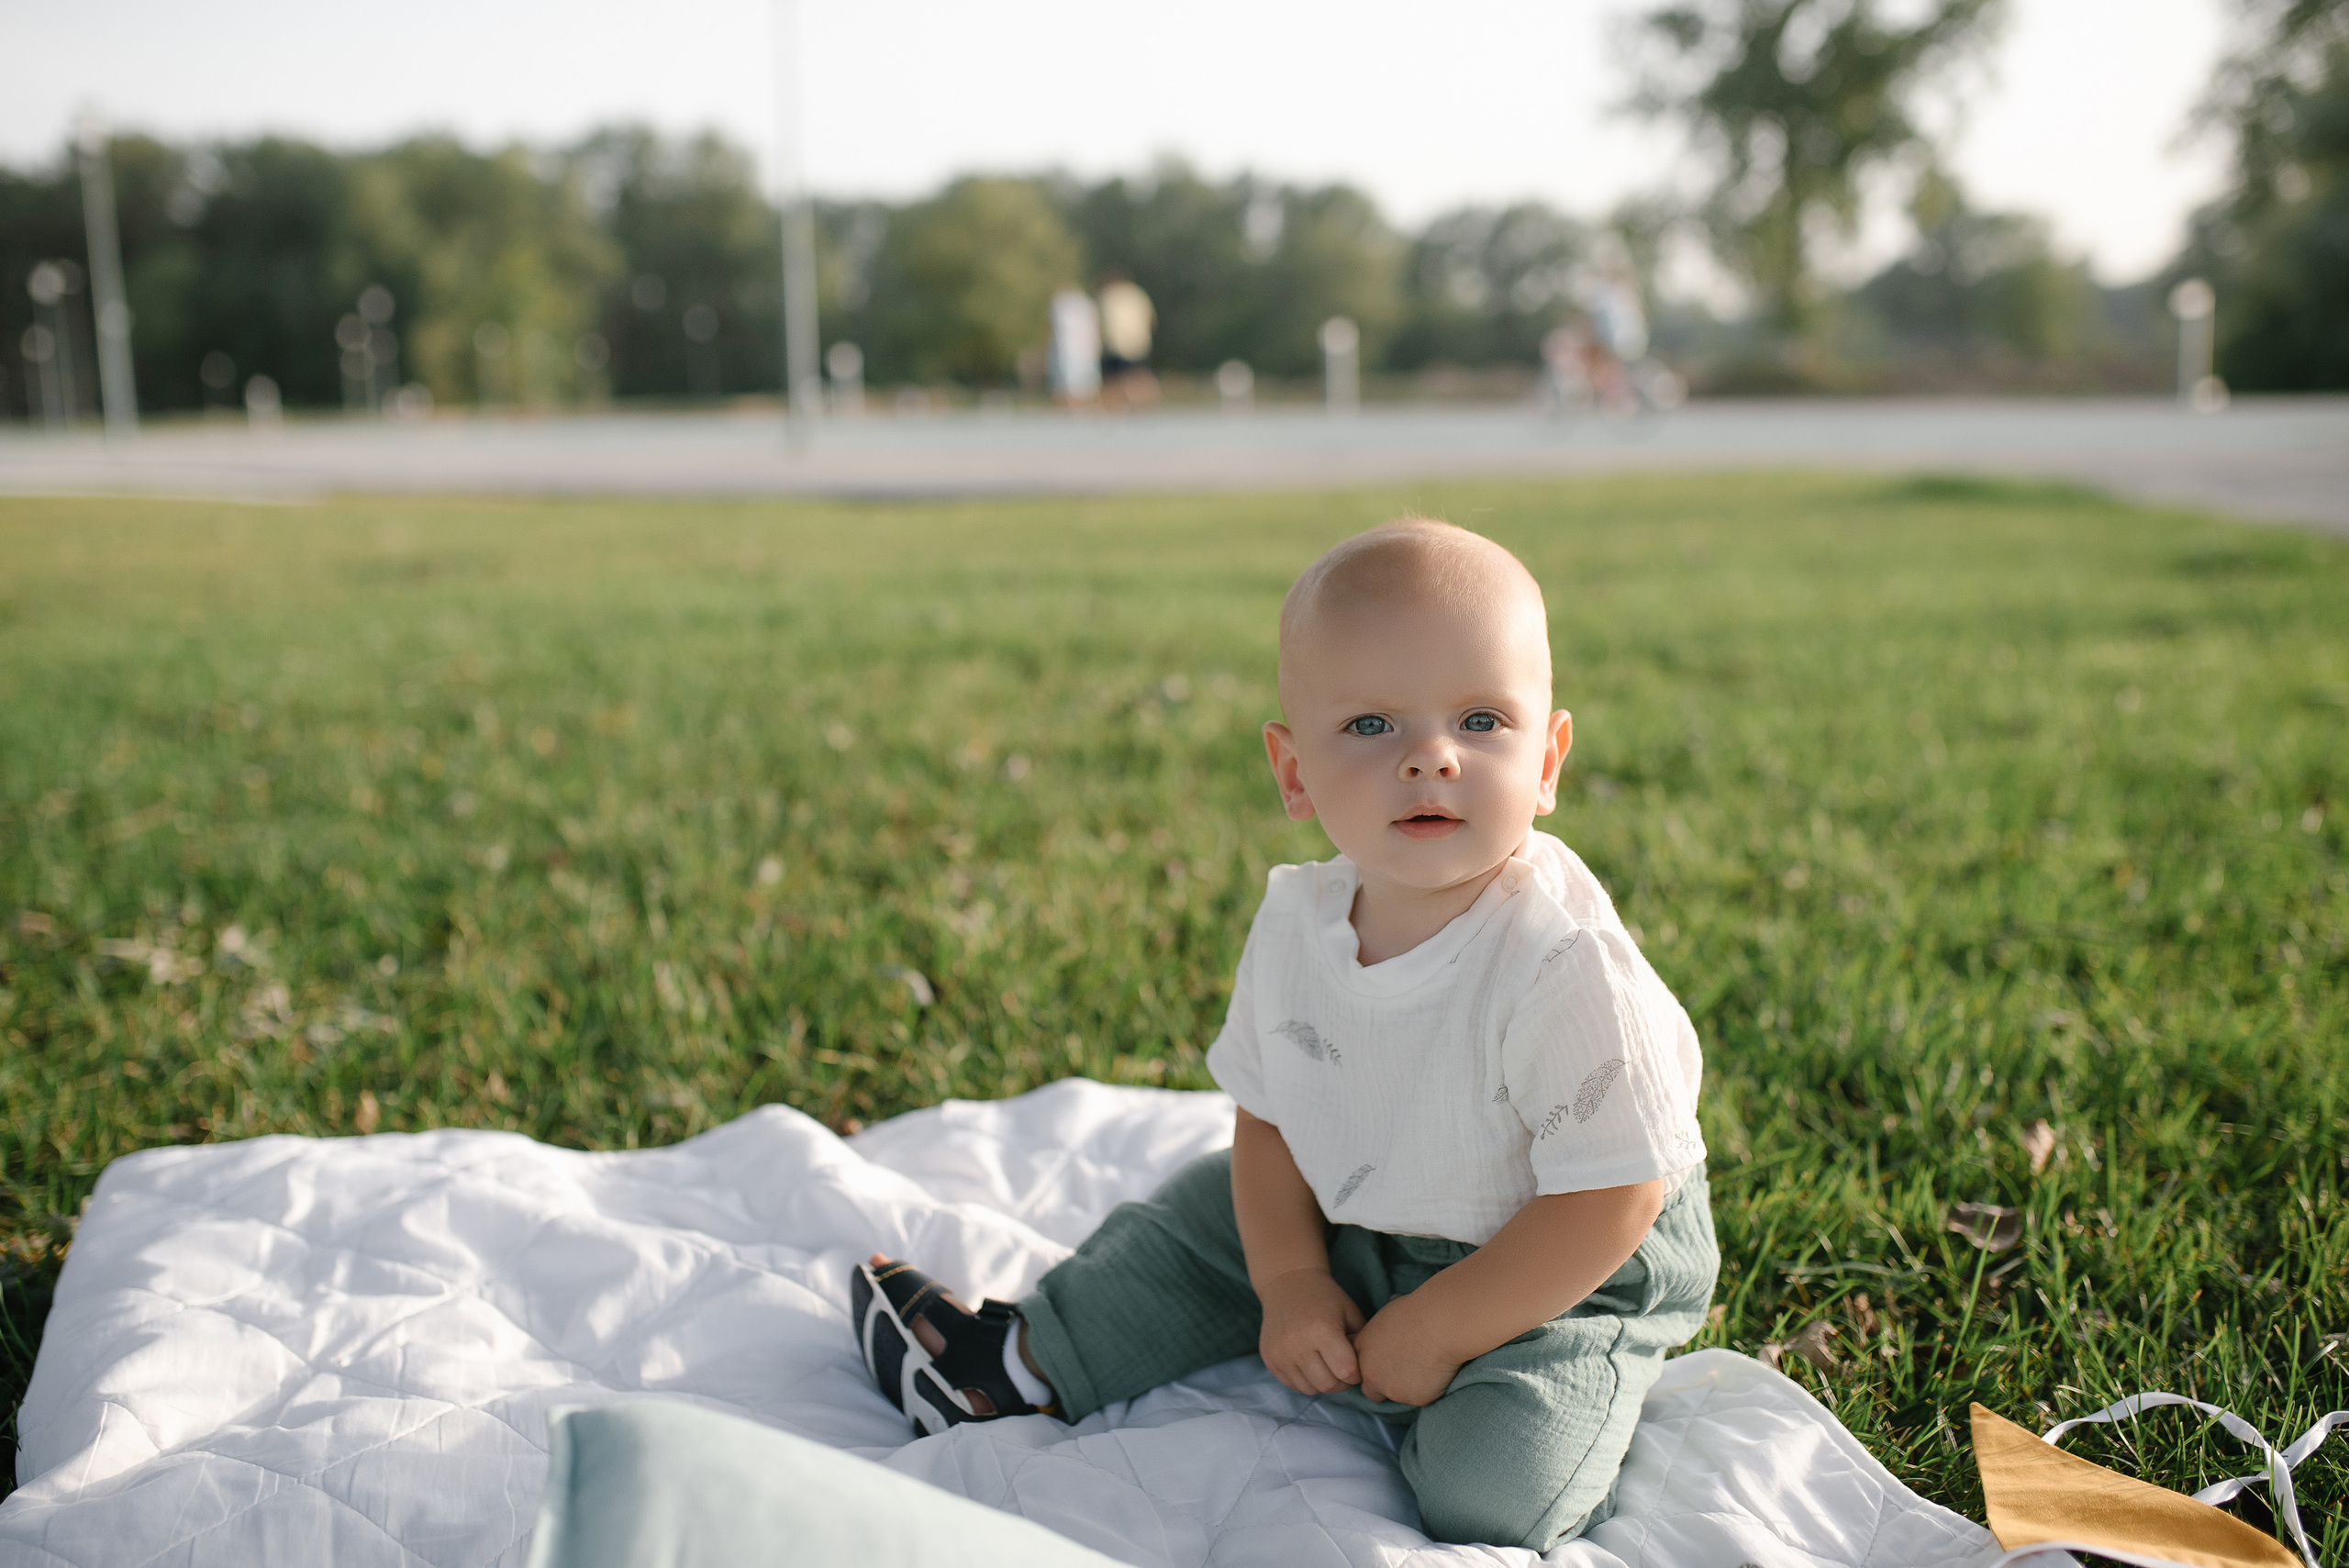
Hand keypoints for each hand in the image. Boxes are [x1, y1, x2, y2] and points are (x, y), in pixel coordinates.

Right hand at [1255, 1267, 1366, 1394]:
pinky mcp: (1269, 1358)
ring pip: (1310, 1389)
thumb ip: (1360, 1343)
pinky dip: (1305, 1380)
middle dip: (1341, 1383)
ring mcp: (1280, 1352)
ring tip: (1328, 1367)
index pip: (1346, 1372)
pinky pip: (1292, 1384)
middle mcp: (1298, 1343)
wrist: (1287, 1282)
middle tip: (1344, 1372)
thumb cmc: (1326, 1297)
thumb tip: (1365, 1372)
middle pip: (1328, 1385)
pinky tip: (1311, 1364)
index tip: (1356, 1366)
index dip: (1357, 1374)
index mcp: (1322, 1329)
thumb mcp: (1350, 1313)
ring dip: (1323, 1383)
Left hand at [1352, 1294, 1465, 1407]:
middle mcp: (1370, 1374)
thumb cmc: (1416, 1311)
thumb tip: (1393, 1303)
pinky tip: (1436, 1370)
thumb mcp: (1390, 1311)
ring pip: (1395, 1395)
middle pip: (1369, 1390)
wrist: (1438, 1326)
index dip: (1369, 1364)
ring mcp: (1391, 1390)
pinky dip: (1427, 1388)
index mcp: (1361, 1349)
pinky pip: (1420, 1398)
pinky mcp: (1414, 1399)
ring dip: (1405, 1387)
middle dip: (1382, 1384)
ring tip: (1423, 1366)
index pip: (1353, 1366)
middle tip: (1402, 1369)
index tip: (1383, 1359)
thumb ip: (1384, 1323)